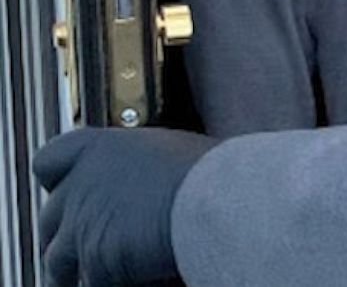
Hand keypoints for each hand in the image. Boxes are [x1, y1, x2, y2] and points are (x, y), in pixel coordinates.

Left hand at [34, 127, 216, 285]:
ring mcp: (82, 225)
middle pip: (51, 217)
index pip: (49, 161)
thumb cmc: (214, 172)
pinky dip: (107, 283)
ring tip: (100, 277)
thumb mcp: (173, 152)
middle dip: (64, 235)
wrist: (220, 199)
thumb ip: (145, 167)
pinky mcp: (95, 262)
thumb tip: (158, 182)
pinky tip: (138, 280)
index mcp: (101, 149)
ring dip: (72, 273)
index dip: (56, 181)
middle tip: (88, 244)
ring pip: (57, 259)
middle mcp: (83, 185)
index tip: (64, 191)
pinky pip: (90, 282)